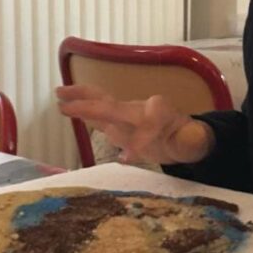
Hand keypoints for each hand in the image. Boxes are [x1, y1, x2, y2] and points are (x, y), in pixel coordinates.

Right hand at [56, 85, 214, 165]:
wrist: (184, 135)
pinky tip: (67, 107)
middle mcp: (138, 109)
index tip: (128, 158)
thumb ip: (189, 139)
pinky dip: (83, 109)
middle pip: (110, 103)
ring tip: (59, 94)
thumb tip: (186, 139)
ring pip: (100, 103)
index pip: (142, 122)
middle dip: (88, 102)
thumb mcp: (192, 141)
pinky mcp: (120, 122)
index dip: (136, 141)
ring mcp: (127, 113)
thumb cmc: (188, 139)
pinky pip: (99, 113)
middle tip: (62, 98)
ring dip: (80, 98)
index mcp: (156, 113)